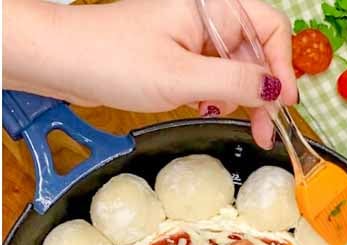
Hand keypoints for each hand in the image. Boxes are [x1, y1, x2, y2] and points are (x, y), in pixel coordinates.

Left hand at [4, 0, 298, 148]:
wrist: (61, 61)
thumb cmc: (112, 59)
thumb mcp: (182, 77)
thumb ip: (236, 83)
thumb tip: (277, 91)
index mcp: (212, 6)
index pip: (270, 30)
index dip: (283, 69)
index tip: (285, 105)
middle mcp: (206, 15)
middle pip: (255, 52)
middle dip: (261, 91)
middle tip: (264, 131)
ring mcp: (190, 35)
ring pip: (234, 67)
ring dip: (235, 96)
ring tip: (219, 115)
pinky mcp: (176, 54)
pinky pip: (211, 74)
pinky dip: (214, 95)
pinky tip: (202, 108)